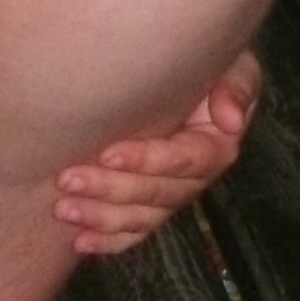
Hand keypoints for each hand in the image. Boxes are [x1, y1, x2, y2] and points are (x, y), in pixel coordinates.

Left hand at [52, 50, 262, 256]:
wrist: (186, 65)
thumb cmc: (205, 59)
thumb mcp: (233, 64)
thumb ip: (236, 86)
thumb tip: (232, 121)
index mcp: (215, 144)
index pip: (184, 160)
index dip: (147, 161)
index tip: (107, 153)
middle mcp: (195, 176)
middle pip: (157, 194)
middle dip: (111, 189)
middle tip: (68, 179)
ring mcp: (172, 195)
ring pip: (141, 217)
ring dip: (101, 216)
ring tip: (64, 209)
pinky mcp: (152, 206)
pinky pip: (135, 231)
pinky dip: (109, 240)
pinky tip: (81, 241)